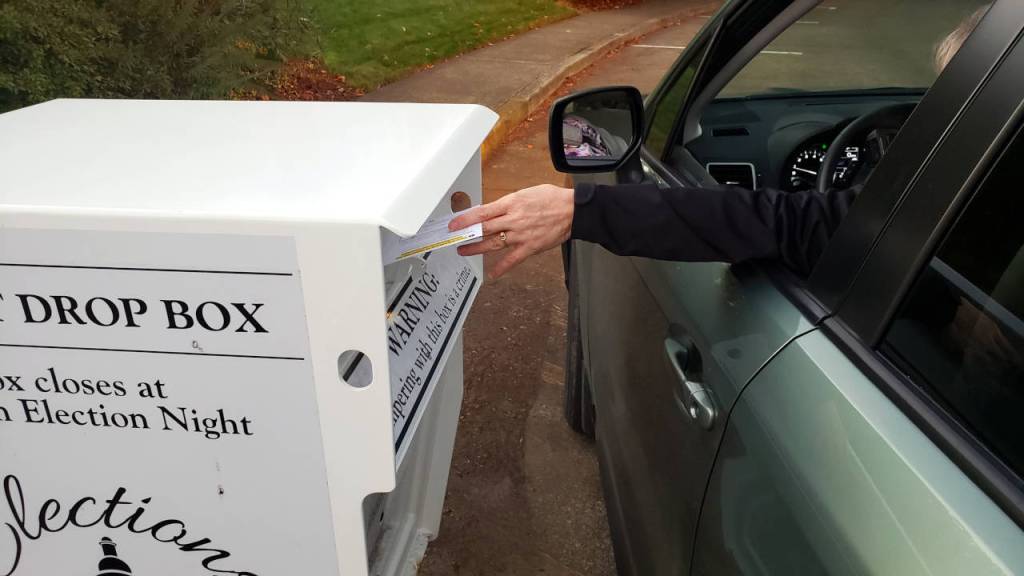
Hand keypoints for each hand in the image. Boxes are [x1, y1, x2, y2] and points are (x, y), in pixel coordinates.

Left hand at [449, 184, 573, 277]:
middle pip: (484, 229)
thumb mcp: (526, 193)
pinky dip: (501, 268)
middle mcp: (513, 219)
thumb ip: (509, 203)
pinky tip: (491, 274)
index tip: (454, 224)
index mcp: (511, 203)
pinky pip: (512, 260)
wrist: (573, 211)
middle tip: (454, 239)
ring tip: (464, 251)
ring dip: (476, 249)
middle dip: (466, 235)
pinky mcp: (530, 247)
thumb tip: (492, 210)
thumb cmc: (551, 199)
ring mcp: (521, 235)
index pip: (482, 212)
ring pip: (493, 244)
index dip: (465, 219)